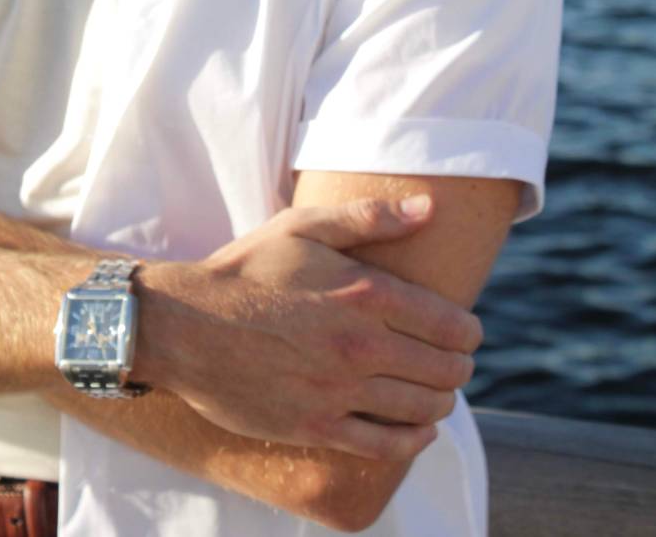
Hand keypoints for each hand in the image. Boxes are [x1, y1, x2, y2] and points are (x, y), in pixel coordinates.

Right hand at [135, 197, 480, 462]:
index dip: (469, 331)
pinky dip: (414, 441)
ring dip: (442, 402)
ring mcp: (339, 391)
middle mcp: (359, 345)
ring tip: (437, 392)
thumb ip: (369, 217)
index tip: (466, 331)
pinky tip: (419, 431)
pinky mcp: (317, 427)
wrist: (186, 325)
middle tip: (454, 361)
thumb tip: (429, 208)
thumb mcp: (302, 227)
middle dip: (459, 366)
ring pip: (423, 409)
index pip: (451, 324)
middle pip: (445, 369)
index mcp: (364, 293)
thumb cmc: (246, 270)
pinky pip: (386, 446)